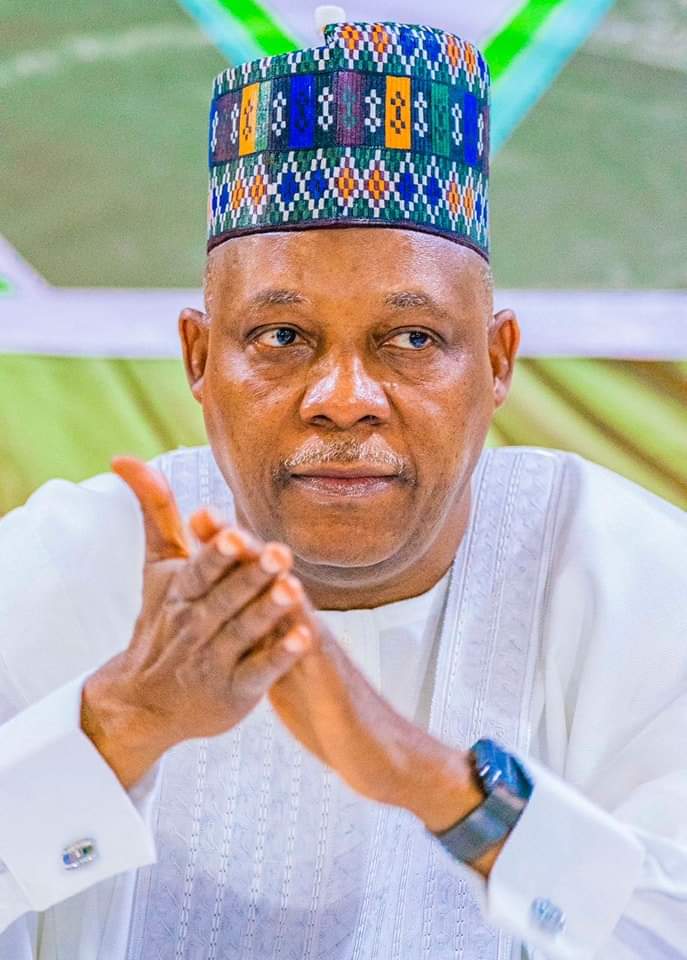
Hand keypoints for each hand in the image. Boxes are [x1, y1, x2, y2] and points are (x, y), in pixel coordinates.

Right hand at [80, 457, 311, 789]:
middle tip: (279, 554)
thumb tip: (125, 457)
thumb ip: (155, 510)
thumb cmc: (163, 618)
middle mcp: (196, 624)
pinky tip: (304, 639)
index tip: (232, 534)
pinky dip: (280, 657)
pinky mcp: (235, 691)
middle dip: (251, 577)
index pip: (200, 570)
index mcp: (182, 591)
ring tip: (294, 591)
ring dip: (269, 612)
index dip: (216, 554)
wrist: (146, 701)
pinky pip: (259, 673)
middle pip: (226, 599)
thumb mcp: (158, 565)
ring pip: (245, 633)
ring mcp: (214, 660)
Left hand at [192, 513, 484, 838]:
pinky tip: (297, 609)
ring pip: (292, 606)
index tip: (196, 518)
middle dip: (237, 549)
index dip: (224, 551)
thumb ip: (265, 635)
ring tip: (251, 545)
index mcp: (282, 625)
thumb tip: (243, 609)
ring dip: (272, 575)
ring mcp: (317, 649)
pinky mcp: (330, 679)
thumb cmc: (323, 706)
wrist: (369, 746)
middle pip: (266, 581)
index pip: (249, 581)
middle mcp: (299, 628)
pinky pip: (316, 654)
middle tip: (205, 516)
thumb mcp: (285, 665)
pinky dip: (303, 631)